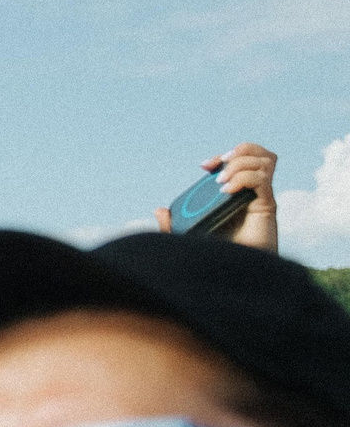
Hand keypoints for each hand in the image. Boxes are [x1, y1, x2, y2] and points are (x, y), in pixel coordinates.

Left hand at [154, 142, 277, 250]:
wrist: (235, 275)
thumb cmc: (217, 256)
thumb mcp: (188, 238)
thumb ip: (172, 226)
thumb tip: (158, 211)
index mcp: (237, 194)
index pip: (240, 161)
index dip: (224, 157)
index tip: (204, 166)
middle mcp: (253, 193)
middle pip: (259, 155)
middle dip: (240, 152)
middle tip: (219, 168)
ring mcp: (262, 198)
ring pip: (265, 161)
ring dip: (241, 164)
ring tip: (221, 182)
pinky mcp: (267, 206)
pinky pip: (262, 179)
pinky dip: (243, 178)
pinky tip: (227, 191)